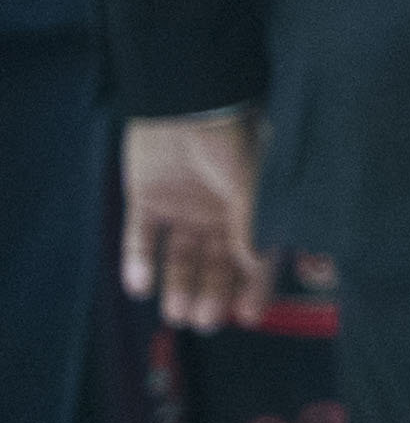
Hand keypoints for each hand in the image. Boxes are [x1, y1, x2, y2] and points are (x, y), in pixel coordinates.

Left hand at [120, 113, 266, 332]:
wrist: (183, 101)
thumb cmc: (231, 136)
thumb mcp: (252, 183)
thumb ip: (253, 225)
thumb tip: (257, 266)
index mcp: (252, 208)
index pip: (256, 256)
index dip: (254, 287)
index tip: (249, 316)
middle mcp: (218, 213)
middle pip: (216, 263)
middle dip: (212, 294)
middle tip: (205, 321)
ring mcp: (182, 208)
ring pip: (181, 258)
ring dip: (178, 286)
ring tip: (176, 312)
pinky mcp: (147, 201)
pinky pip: (141, 238)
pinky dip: (139, 263)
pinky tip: (139, 286)